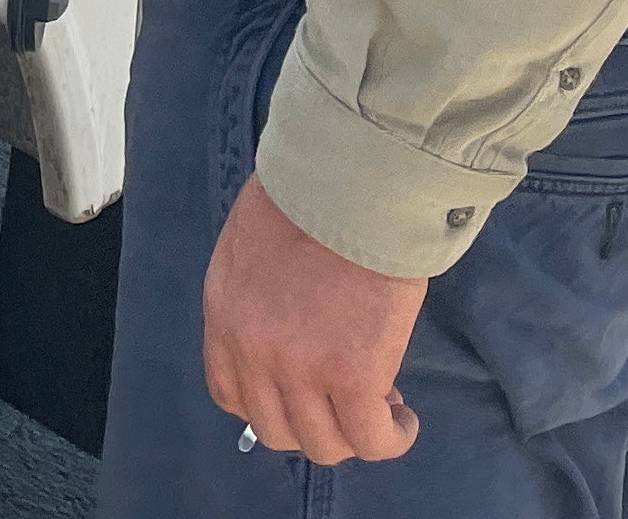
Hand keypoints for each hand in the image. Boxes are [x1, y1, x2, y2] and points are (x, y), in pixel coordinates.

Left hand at [201, 175, 427, 465]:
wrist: (353, 182)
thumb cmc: (315, 194)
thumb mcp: (255, 243)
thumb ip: (259, 292)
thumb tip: (290, 322)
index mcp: (224, 314)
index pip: (231, 393)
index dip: (271, 403)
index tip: (304, 390)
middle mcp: (252, 350)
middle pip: (276, 429)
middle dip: (314, 422)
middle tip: (348, 397)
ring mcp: (299, 369)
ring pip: (323, 444)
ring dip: (353, 435)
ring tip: (383, 408)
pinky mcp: (352, 376)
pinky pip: (370, 438)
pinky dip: (391, 437)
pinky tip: (403, 420)